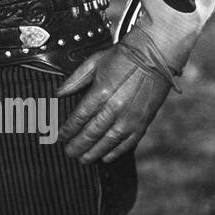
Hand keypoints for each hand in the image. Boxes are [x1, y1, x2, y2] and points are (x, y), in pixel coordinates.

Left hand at [56, 43, 171, 163]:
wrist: (155, 55)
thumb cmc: (123, 56)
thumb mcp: (94, 62)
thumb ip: (75, 80)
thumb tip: (58, 93)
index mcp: (100, 92)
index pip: (79, 117)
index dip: (68, 129)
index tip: (61, 136)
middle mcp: (115, 108)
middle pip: (91, 133)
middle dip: (78, 145)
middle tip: (68, 153)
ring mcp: (130, 117)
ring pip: (108, 141)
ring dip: (94, 152)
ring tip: (83, 159)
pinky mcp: (144, 121)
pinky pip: (128, 142)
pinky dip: (116, 152)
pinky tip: (106, 158)